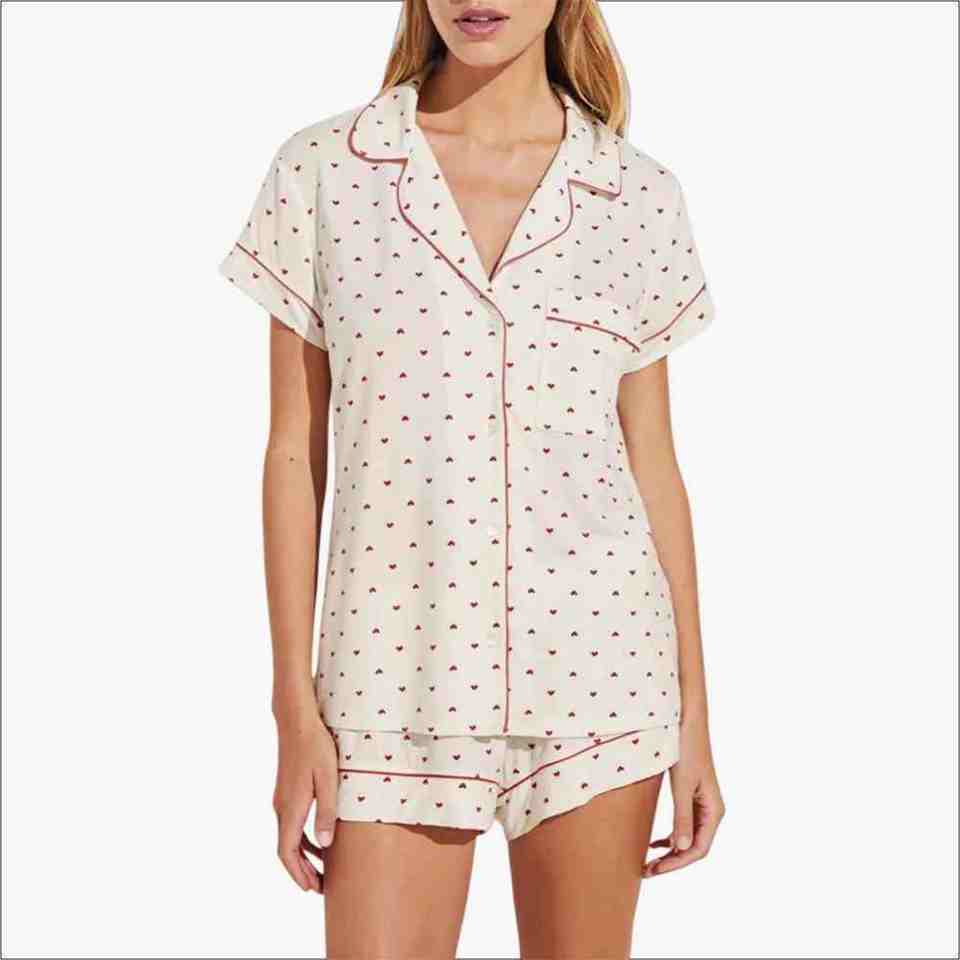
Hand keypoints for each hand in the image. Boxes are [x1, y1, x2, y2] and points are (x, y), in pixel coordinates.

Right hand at [273, 709, 338, 892]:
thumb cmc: (316, 748)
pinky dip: (302, 839)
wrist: (297, 722)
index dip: (299, 874)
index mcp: (291, 808)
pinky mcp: (286, 792)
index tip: (312, 889)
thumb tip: (325, 844)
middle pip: (286, 850)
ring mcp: (282, 800)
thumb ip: (327, 812)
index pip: (288, 853)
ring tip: (321, 871)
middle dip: (302, 872)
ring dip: (303, 857)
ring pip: (288, 838)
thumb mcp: (328, 779)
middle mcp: (281, 808)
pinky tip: (318, 841)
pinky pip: (291, 824)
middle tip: (320, 888)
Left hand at [644, 716, 723, 877]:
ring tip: (649, 862)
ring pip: (688, 837)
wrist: (687, 721)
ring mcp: (702, 804)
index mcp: (714, 810)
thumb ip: (682, 816)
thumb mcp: (682, 784)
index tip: (655, 869)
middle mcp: (711, 810)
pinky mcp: (692, 795)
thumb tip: (681, 847)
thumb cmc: (686, 749)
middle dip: (671, 861)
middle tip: (646, 871)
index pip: (699, 849)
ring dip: (670, 851)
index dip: (677, 863)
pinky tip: (655, 842)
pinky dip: (670, 836)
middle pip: (693, 847)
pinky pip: (684, 824)